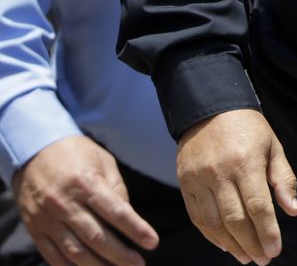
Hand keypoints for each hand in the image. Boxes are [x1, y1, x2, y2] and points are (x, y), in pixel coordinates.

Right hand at [13, 135, 158, 265]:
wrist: (32, 152)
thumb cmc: (76, 155)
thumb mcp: (103, 162)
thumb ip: (117, 190)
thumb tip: (129, 217)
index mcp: (86, 184)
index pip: (116, 212)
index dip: (136, 229)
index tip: (152, 242)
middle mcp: (65, 204)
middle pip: (96, 237)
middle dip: (120, 255)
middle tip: (138, 264)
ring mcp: (47, 219)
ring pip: (74, 251)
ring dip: (98, 265)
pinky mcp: (35, 229)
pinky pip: (53, 254)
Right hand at [175, 109, 296, 264]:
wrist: (209, 108)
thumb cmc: (249, 129)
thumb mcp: (273, 147)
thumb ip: (283, 179)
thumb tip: (293, 211)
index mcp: (245, 162)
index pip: (257, 205)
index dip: (267, 232)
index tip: (275, 250)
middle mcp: (219, 172)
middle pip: (234, 219)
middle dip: (250, 243)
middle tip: (263, 259)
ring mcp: (197, 179)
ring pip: (212, 222)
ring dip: (230, 244)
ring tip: (246, 257)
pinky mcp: (183, 183)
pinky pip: (196, 216)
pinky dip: (210, 234)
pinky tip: (224, 245)